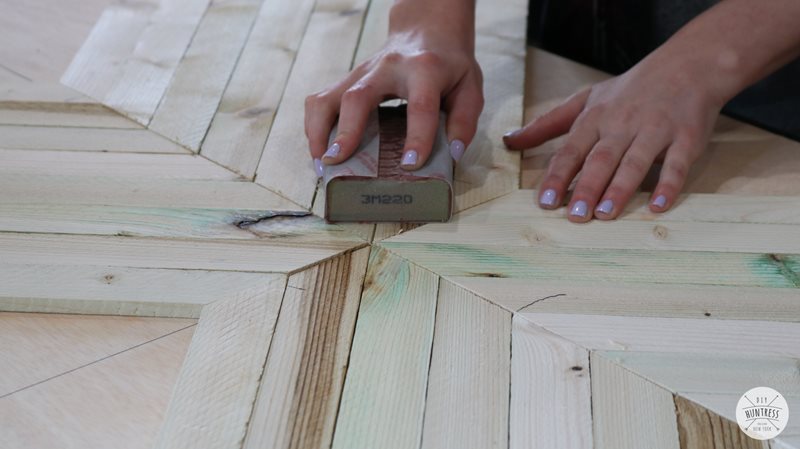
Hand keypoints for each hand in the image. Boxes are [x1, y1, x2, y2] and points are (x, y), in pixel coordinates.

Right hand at [304, 12, 482, 175]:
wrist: (427, 30)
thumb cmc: (449, 65)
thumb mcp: (469, 87)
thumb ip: (464, 121)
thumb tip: (452, 155)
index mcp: (424, 70)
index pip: (419, 105)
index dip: (416, 137)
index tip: (410, 164)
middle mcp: (387, 68)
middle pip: (357, 97)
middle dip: (346, 132)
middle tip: (337, 162)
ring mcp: (361, 73)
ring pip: (327, 97)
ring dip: (318, 132)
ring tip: (321, 163)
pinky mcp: (347, 80)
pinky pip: (320, 102)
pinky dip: (315, 128)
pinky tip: (321, 151)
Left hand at [504, 57, 722, 221]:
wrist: (688, 65)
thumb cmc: (629, 90)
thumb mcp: (585, 100)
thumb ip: (548, 124)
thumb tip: (510, 141)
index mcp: (595, 118)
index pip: (571, 150)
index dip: (558, 177)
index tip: (546, 202)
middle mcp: (623, 124)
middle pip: (601, 158)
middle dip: (586, 187)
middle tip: (575, 215)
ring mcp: (656, 130)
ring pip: (634, 162)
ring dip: (620, 189)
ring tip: (605, 214)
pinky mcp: (686, 138)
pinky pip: (677, 164)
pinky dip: (668, 185)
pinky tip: (657, 206)